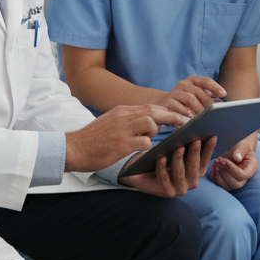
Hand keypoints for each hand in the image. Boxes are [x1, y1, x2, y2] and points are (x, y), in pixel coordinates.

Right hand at [64, 104, 188, 172]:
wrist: (73, 148)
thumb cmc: (93, 140)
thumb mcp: (110, 123)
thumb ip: (129, 122)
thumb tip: (150, 125)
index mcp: (122, 111)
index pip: (150, 107)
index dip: (166, 112)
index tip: (179, 117)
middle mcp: (123, 116)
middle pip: (154, 111)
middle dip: (172, 116)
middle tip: (186, 123)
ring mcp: (122, 129)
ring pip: (151, 122)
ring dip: (156, 132)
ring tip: (153, 139)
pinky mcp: (121, 144)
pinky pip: (144, 142)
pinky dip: (148, 146)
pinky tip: (144, 152)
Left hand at [120, 136, 215, 197]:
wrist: (143, 175)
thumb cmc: (162, 160)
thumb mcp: (175, 152)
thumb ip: (186, 146)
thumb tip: (195, 131)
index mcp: (196, 172)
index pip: (204, 160)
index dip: (209, 149)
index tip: (212, 136)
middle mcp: (191, 182)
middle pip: (194, 168)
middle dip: (195, 154)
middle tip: (195, 140)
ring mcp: (179, 189)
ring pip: (180, 174)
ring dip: (179, 160)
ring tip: (178, 148)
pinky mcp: (166, 192)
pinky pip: (164, 179)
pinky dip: (162, 168)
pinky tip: (161, 159)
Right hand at [157, 75, 225, 116]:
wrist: (163, 104)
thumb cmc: (185, 102)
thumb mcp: (195, 96)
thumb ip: (206, 98)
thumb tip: (221, 108)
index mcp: (192, 80)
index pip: (205, 81)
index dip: (215, 87)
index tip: (224, 94)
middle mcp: (183, 84)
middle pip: (198, 91)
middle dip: (207, 102)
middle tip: (214, 112)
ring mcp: (174, 92)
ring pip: (189, 98)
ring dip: (198, 109)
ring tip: (204, 117)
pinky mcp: (167, 102)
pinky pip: (178, 107)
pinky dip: (186, 113)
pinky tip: (191, 119)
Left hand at [209, 134, 257, 190]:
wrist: (235, 149)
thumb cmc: (241, 146)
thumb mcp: (243, 145)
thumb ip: (241, 151)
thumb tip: (237, 158)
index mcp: (251, 169)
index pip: (243, 175)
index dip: (232, 169)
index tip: (224, 160)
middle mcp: (244, 178)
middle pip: (236, 184)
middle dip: (225, 173)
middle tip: (218, 161)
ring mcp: (235, 181)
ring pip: (227, 187)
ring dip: (219, 176)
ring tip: (215, 162)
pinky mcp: (226, 182)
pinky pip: (220, 184)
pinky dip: (215, 176)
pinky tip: (213, 166)